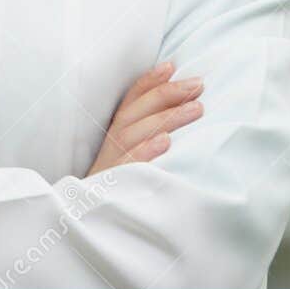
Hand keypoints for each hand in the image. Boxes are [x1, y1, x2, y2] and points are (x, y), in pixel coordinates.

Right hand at [86, 62, 203, 177]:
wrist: (91, 223)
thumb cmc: (120, 187)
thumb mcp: (130, 157)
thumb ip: (147, 134)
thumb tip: (181, 111)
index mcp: (116, 134)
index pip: (130, 100)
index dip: (148, 81)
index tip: (171, 65)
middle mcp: (112, 144)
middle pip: (136, 111)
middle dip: (166, 94)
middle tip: (198, 85)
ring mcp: (112, 163)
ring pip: (136, 132)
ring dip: (166, 117)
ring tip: (197, 108)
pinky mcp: (114, 185)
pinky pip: (129, 165)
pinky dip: (146, 151)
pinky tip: (166, 142)